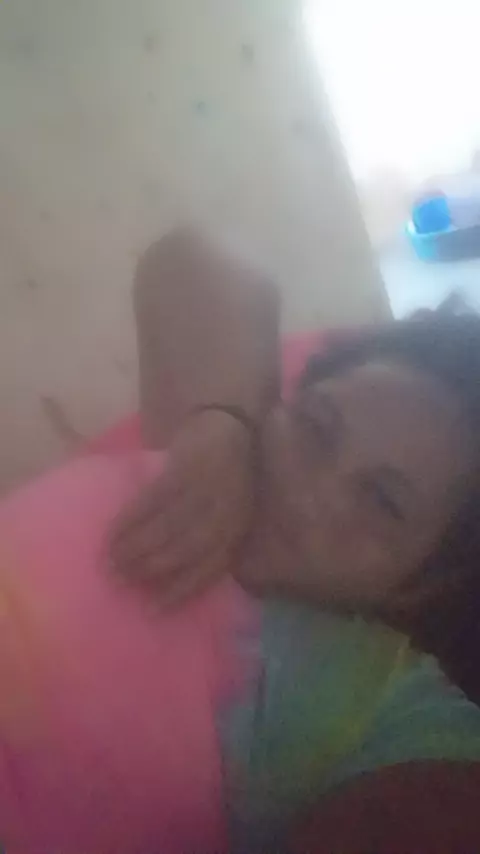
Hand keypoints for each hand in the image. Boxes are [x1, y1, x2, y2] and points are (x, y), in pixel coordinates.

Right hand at [111, 411, 254, 605]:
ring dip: (134, 548)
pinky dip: (130, 520)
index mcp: (236, 529)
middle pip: (185, 549)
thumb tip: (167, 579)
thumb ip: (211, 541)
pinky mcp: (183, 468)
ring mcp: (204, 489)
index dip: (180, 591)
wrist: (229, 429)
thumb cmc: (227, 481)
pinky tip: (112, 534)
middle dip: (150, 570)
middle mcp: (223, 512)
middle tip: (120, 582)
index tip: (151, 609)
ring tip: (110, 563)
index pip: (209, 568)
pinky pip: (152, 500)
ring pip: (166, 528)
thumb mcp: (230, 513)